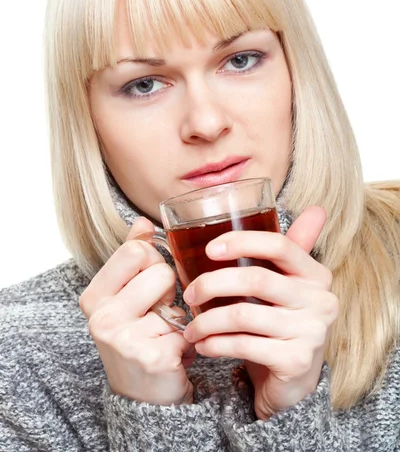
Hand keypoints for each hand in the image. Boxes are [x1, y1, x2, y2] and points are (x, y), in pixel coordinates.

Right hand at [79, 217, 195, 405]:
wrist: (140, 395)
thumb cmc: (134, 335)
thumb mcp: (125, 294)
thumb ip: (132, 254)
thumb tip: (142, 221)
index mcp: (94, 297)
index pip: (137, 250)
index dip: (152, 262)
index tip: (147, 283)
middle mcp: (103, 318)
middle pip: (161, 271)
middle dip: (167, 290)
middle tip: (156, 313)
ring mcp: (127, 341)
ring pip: (178, 300)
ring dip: (178, 317)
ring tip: (164, 333)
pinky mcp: (155, 359)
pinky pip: (189, 328)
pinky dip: (188, 341)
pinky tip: (173, 353)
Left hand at [182, 207, 337, 418]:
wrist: (294, 383)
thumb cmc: (282, 324)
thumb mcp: (287, 285)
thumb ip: (290, 252)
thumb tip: (316, 208)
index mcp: (315, 274)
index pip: (279, 245)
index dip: (242, 241)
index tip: (209, 249)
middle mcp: (320, 300)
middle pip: (255, 279)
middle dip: (212, 284)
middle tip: (189, 294)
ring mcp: (311, 332)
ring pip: (243, 315)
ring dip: (207, 321)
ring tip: (190, 327)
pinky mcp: (296, 361)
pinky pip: (244, 345)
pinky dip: (215, 344)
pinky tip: (203, 345)